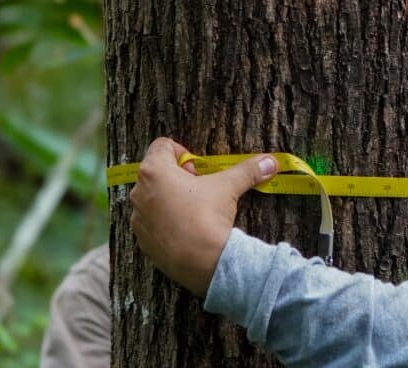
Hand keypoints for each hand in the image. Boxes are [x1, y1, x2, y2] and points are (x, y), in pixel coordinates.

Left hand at [129, 137, 278, 295]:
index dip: (183, 153)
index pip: (162, 145)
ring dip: (170, 200)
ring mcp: (137, 218)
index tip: (197, 170)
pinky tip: (186, 230)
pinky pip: (152, 223)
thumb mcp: (229, 187)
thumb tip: (270, 162)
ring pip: (153, 198)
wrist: (203, 262)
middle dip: (177, 177)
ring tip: (193, 212)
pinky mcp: (142, 240)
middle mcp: (139, 192)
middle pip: (157, 172)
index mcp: (153, 171)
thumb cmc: (209, 217)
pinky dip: (165, 222)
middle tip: (198, 190)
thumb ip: (247, 170)